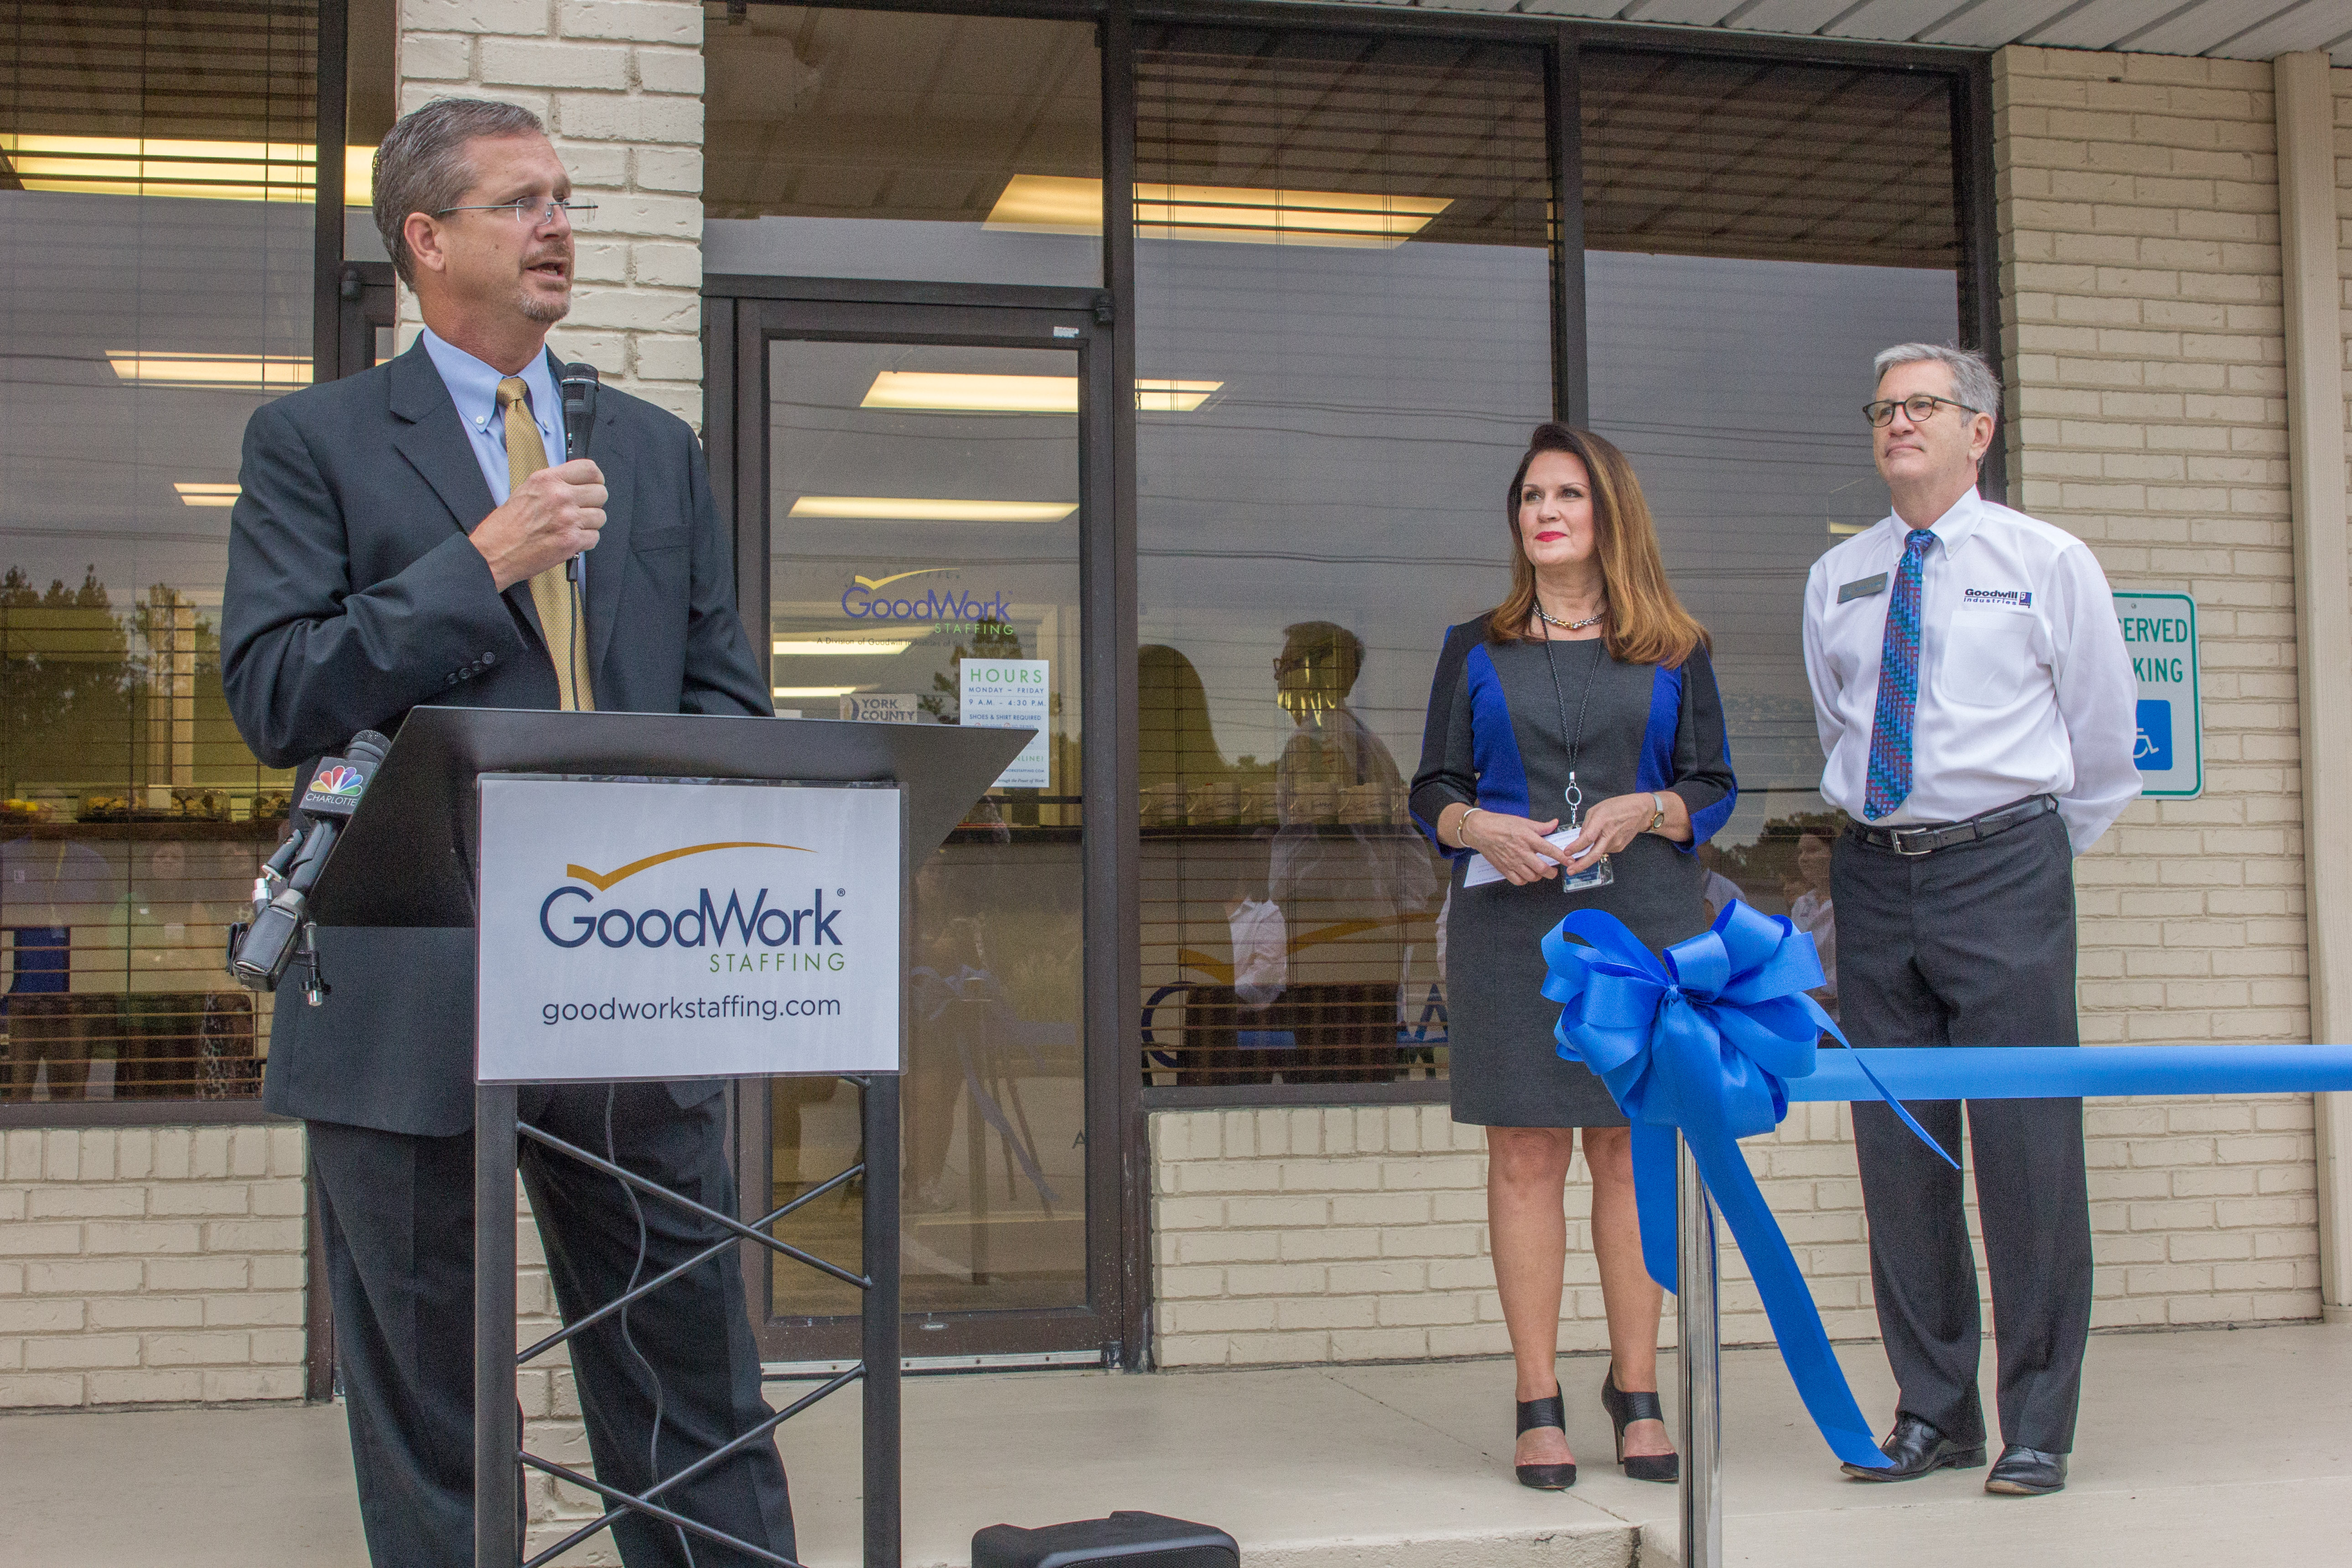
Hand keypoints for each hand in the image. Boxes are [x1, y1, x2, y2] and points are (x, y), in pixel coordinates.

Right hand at [469, 459, 606, 590]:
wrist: (495, 552)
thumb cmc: (506, 525)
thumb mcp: (527, 490)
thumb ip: (554, 484)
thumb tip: (576, 483)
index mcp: (548, 480)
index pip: (589, 469)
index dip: (595, 478)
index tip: (594, 484)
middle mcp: (560, 496)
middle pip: (600, 493)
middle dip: (594, 503)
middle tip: (582, 509)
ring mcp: (568, 519)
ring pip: (600, 517)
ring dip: (589, 524)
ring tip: (572, 527)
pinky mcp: (572, 541)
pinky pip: (594, 537)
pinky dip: (585, 541)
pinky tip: (570, 539)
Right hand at [1461, 810, 1572, 885]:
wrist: (1480, 830)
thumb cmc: (1500, 824)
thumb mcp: (1522, 821)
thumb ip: (1541, 826)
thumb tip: (1554, 824)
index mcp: (1527, 837)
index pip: (1549, 849)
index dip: (1561, 857)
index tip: (1570, 861)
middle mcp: (1521, 851)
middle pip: (1542, 868)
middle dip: (1551, 872)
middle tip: (1554, 871)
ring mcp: (1512, 861)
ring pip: (1531, 876)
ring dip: (1539, 876)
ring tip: (1540, 872)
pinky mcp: (1504, 868)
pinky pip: (1518, 881)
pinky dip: (1525, 880)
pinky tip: (1526, 875)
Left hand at [1560, 792, 1670, 866]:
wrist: (1640, 812)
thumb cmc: (1618, 807)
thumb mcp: (1597, 809)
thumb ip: (1586, 824)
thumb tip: (1579, 838)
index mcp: (1602, 822)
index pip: (1587, 838)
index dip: (1576, 847)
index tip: (1567, 852)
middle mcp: (1609, 835)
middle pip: (1594, 854)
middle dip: (1580, 865)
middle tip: (1570, 871)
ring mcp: (1616, 843)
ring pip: (1597, 852)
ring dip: (1588, 853)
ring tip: (1585, 847)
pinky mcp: (1619, 847)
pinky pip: (1604, 849)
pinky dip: (1598, 847)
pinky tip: (1601, 839)